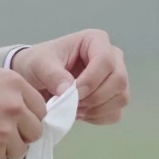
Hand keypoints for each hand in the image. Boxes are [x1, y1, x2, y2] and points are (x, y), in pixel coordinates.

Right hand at [0, 68, 46, 158]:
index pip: (40, 108)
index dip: (28, 117)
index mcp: (14, 83)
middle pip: (35, 131)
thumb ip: (8, 92)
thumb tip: (23, 111)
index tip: (17, 122)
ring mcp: (5, 131)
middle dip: (21, 135)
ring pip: (20, 150)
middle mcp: (15, 106)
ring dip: (4, 148)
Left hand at [11, 29, 129, 124]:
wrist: (37, 79)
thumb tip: (68, 91)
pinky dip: (98, 118)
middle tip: (73, 103)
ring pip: (121, 98)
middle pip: (119, 80)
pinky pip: (116, 113)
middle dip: (96, 97)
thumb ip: (53, 75)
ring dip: (97, 109)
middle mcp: (112, 57)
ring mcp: (115, 78)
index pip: (106, 60)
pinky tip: (81, 113)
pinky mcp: (114, 97)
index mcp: (96, 40)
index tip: (73, 92)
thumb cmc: (39, 63)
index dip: (92, 80)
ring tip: (75, 108)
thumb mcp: (40, 64)